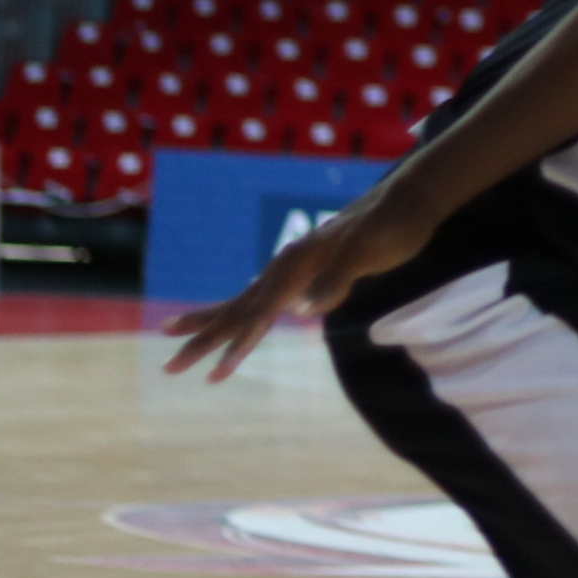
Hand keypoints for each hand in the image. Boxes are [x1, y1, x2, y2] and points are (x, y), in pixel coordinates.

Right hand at [162, 181, 436, 381]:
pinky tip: (237, 317)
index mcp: (296, 264)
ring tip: (171, 330)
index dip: (235, 347)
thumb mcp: (368, 254)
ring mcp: (293, 265)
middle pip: (235, 309)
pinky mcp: (307, 266)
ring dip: (210, 323)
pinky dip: (241, 310)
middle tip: (168, 368)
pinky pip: (263, 295)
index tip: (213, 376)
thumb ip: (337, 280)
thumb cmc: (391, 229)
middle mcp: (286, 264)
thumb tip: (302, 311)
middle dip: (201, 340)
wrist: (409, 201)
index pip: (257, 315)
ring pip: (242, 300)